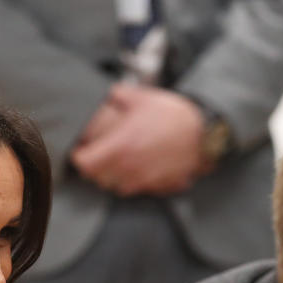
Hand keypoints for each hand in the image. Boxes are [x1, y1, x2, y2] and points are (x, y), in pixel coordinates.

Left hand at [69, 83, 206, 195]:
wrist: (203, 133)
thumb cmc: (173, 116)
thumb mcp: (141, 97)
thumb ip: (117, 95)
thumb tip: (105, 93)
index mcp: (120, 147)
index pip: (84, 164)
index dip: (79, 157)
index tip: (81, 150)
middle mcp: (129, 168)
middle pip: (97, 179)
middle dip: (94, 168)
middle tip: (97, 156)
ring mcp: (143, 180)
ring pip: (115, 188)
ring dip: (111, 177)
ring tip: (117, 162)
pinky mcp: (157, 186)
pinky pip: (137, 189)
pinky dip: (132, 182)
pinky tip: (137, 167)